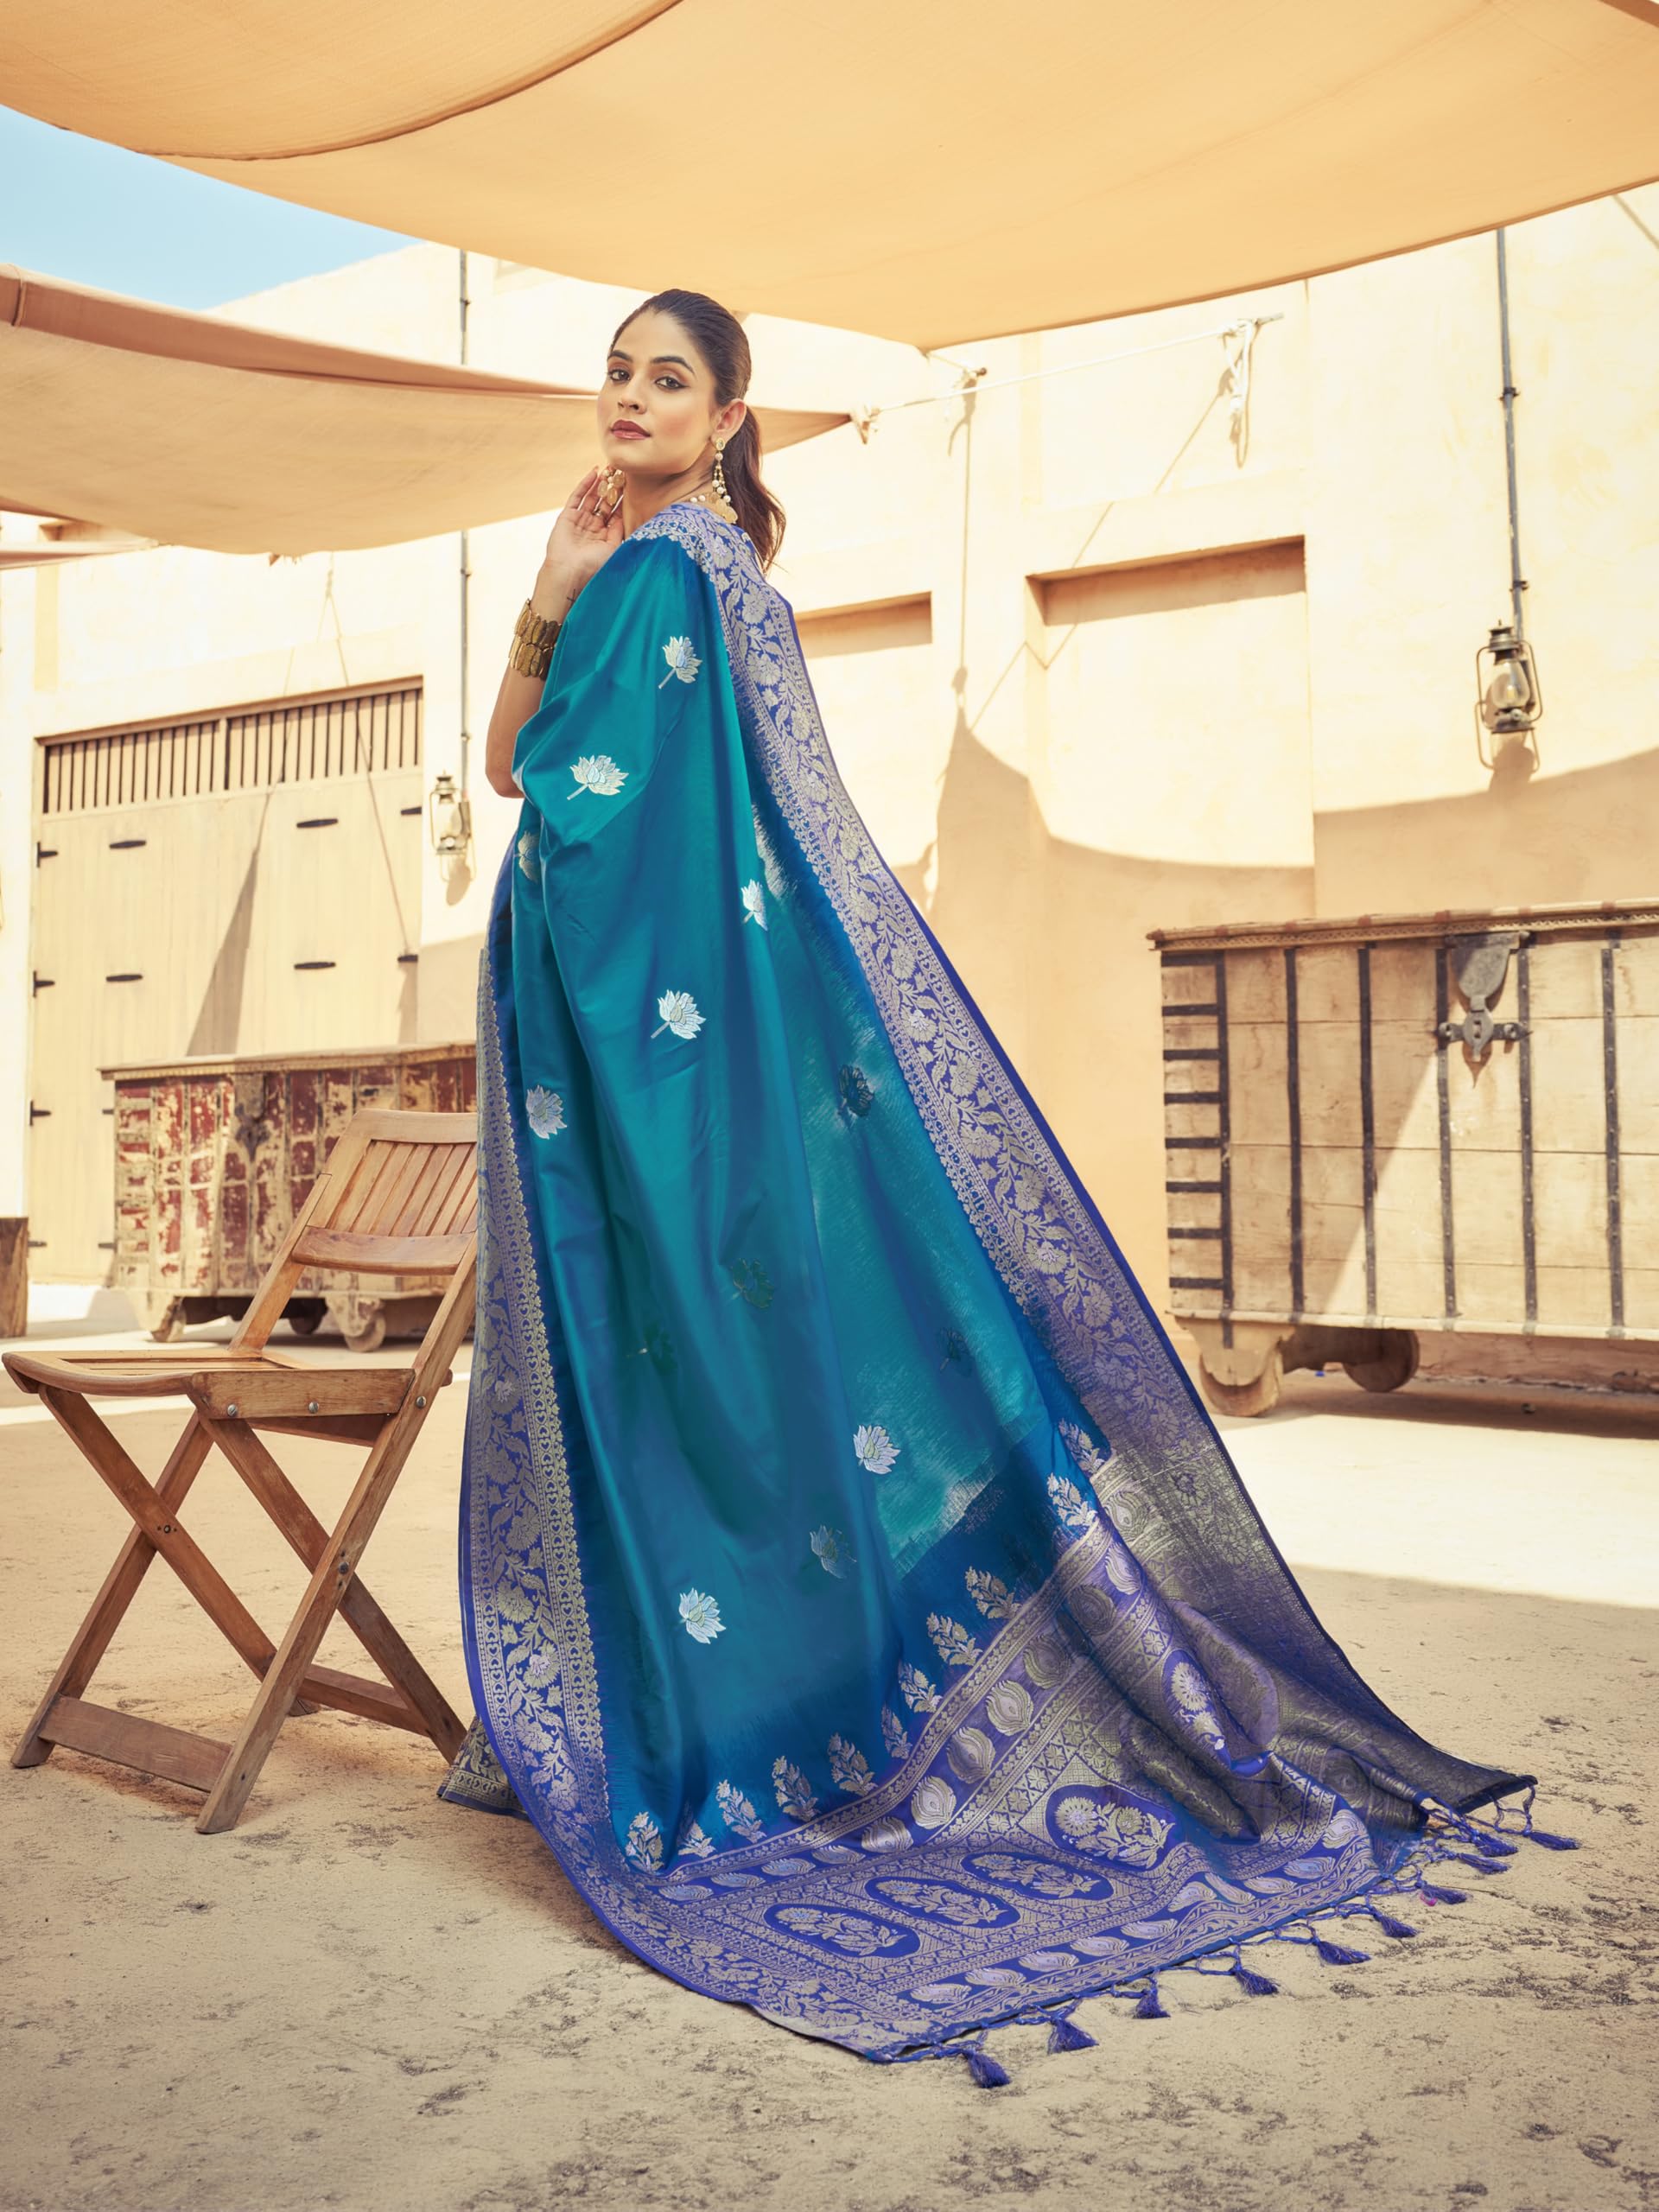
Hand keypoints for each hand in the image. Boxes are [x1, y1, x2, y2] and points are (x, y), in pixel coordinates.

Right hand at [537, 466, 624, 609]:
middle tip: (622, 472)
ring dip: (601, 483)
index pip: (616, 513)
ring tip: (610, 468)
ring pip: (592, 497)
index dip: (623, 500)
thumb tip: (630, 514)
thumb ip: (621, 530)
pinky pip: (577, 496)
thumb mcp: (614, 548)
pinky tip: (595, 472)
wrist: (569, 571)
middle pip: (605, 503)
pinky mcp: (567, 516)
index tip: (633, 486)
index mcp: (605, 536)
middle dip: (613, 488)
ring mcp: (579, 520)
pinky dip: (586, 484)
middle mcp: (593, 527)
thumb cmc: (593, 565)